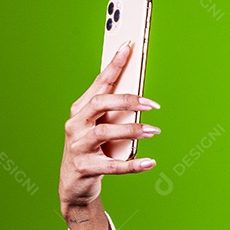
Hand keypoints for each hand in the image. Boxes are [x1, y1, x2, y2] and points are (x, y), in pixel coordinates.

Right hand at [59, 41, 160, 217]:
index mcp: (81, 109)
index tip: (128, 46)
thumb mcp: (100, 126)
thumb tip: (141, 94)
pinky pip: (112, 165)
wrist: (75, 183)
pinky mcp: (85, 168)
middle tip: (152, 105)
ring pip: (104, 132)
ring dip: (132, 130)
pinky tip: (150, 162)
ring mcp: (78, 146)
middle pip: (100, 104)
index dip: (114, 64)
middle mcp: (76, 124)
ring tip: (153, 131)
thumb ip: (115, 111)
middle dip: (127, 101)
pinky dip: (133, 164)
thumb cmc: (93, 149)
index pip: (99, 83)